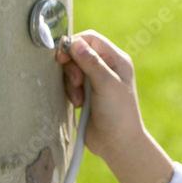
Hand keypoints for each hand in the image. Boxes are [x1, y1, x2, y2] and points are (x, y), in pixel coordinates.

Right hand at [56, 30, 147, 163]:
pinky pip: (69, 84)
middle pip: (77, 53)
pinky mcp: (86, 93)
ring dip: (70, 83)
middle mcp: (106, 66)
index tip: (62, 58)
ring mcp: (95, 80)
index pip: (90, 39)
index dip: (73, 45)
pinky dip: (70, 92)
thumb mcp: (106, 84)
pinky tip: (78, 105)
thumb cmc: (118, 113)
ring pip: (71, 69)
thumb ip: (91, 62)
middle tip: (76, 83)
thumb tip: (74, 42)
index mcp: (116, 59)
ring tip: (79, 100)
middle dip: (71, 67)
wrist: (117, 143)